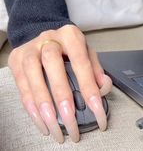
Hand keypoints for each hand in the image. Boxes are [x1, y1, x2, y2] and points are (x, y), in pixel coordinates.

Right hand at [8, 25, 111, 142]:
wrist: (46, 39)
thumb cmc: (70, 49)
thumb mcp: (88, 53)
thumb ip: (96, 69)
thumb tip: (104, 86)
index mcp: (70, 36)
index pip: (81, 62)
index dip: (89, 87)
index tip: (96, 110)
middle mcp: (48, 39)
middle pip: (53, 64)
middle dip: (62, 96)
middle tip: (71, 122)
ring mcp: (29, 50)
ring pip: (33, 77)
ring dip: (44, 106)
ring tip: (54, 128)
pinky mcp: (16, 61)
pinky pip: (22, 87)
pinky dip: (32, 107)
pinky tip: (42, 122)